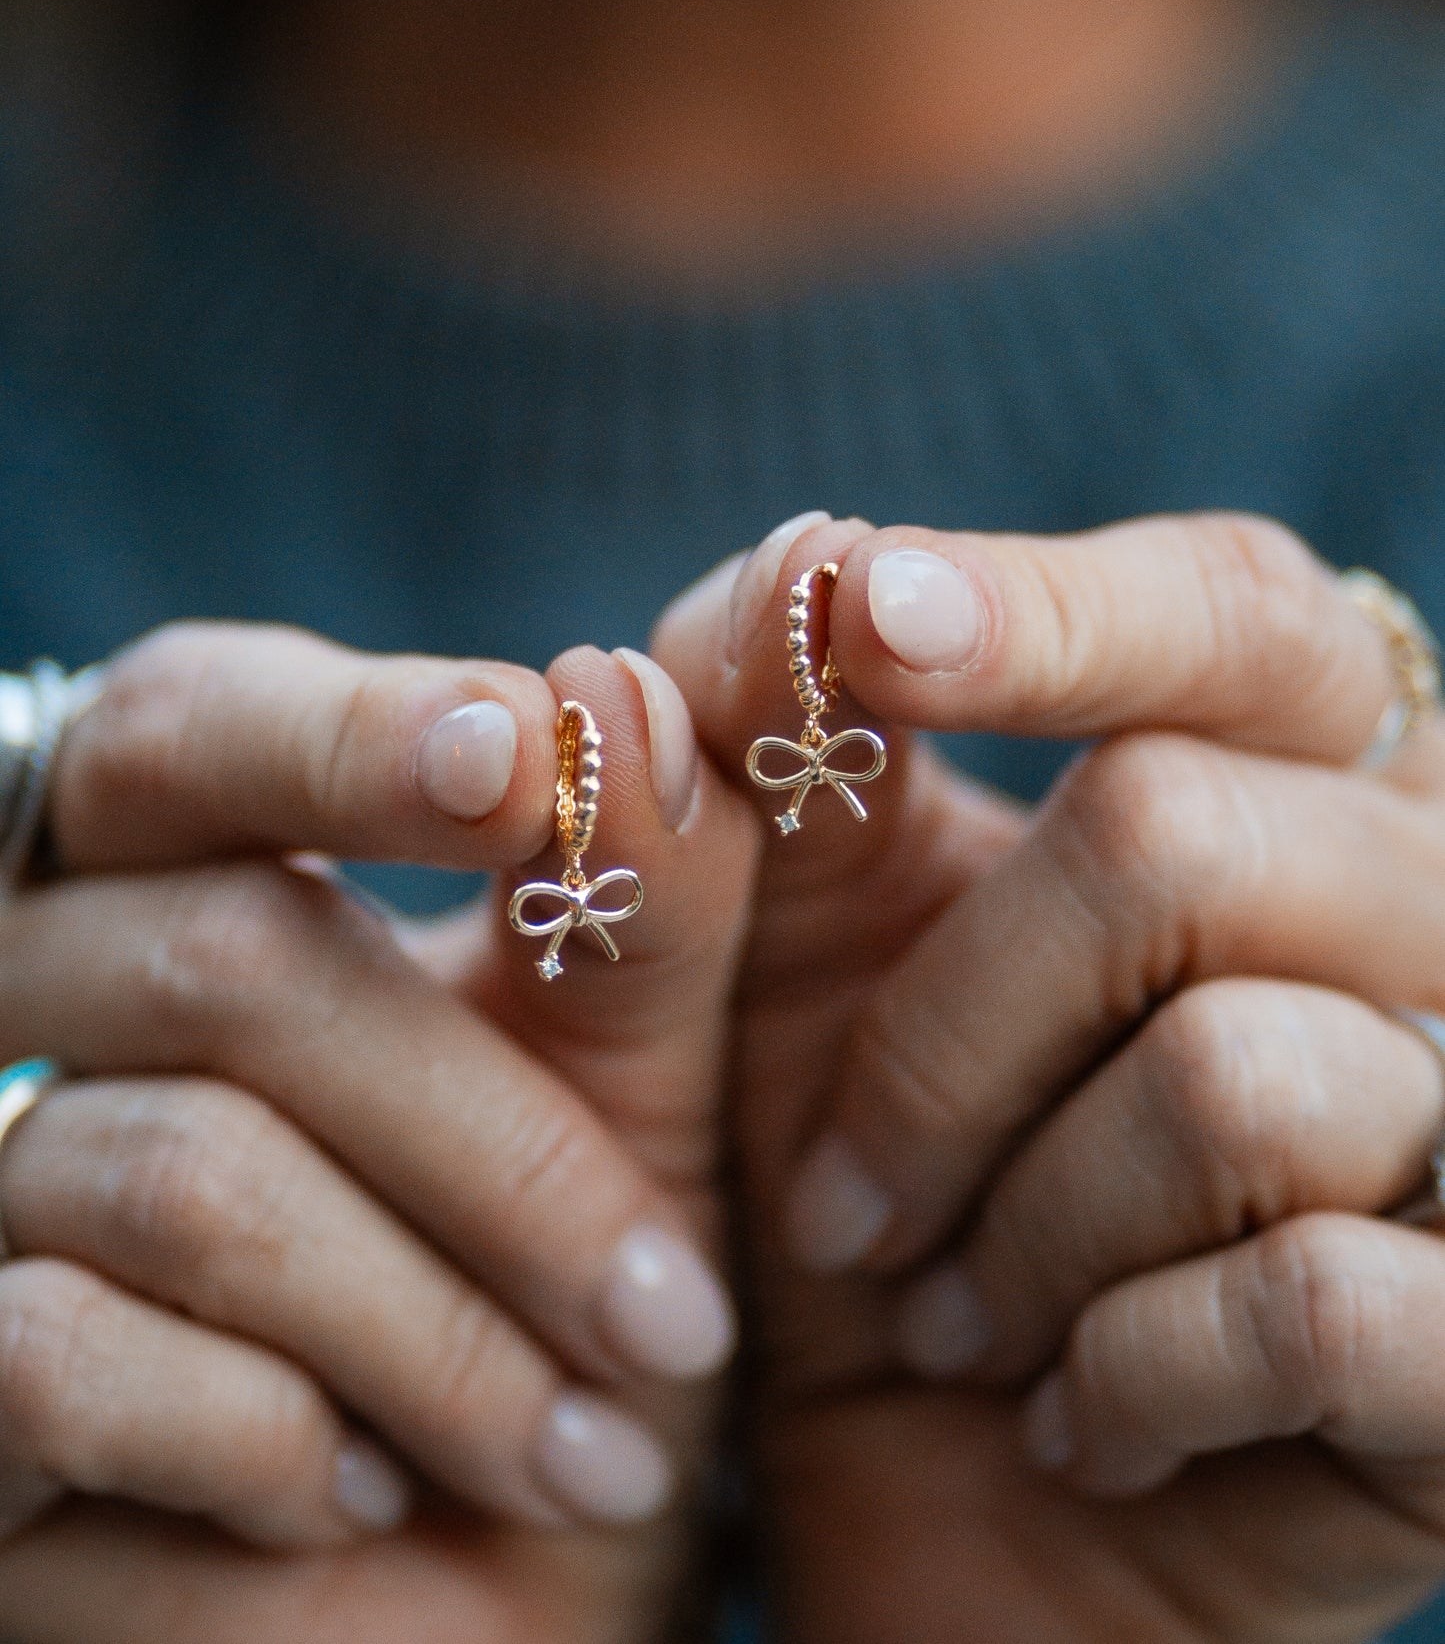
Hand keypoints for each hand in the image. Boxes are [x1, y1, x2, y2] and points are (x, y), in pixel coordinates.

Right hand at [0, 623, 757, 1642]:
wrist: (510, 1601)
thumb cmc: (576, 1302)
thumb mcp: (647, 1093)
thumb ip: (639, 904)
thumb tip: (619, 695)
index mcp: (208, 868)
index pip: (198, 723)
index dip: (347, 732)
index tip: (521, 754)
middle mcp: (53, 1000)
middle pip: (224, 956)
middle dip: (494, 1144)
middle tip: (672, 1313)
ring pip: (191, 1176)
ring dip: (436, 1338)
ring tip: (586, 1449)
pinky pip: (64, 1356)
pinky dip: (273, 1445)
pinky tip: (358, 1495)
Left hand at [657, 510, 1444, 1642]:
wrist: (944, 1533)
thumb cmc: (876, 1201)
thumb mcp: (784, 982)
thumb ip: (762, 788)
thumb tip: (733, 595)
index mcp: (1273, 785)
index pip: (1237, 611)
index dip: (1055, 609)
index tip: (858, 617)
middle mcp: (1414, 919)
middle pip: (1175, 834)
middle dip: (938, 1039)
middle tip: (847, 1202)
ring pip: (1232, 1074)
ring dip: (1015, 1231)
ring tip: (957, 1322)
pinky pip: (1309, 1297)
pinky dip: (1124, 1373)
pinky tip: (1075, 1424)